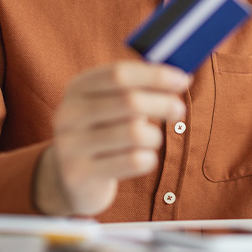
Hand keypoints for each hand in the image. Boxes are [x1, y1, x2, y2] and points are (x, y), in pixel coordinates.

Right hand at [35, 61, 189, 216]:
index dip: (155, 75)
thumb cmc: (105, 130)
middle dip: (163, 103)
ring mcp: (70, 145)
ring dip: (154, 136)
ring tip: (152, 139)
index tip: (183, 80)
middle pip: (129, 101)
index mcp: (78, 87)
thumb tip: (183, 77)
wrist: (72, 177)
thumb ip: (142, 87)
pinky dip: (148, 159)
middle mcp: (68, 113)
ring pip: (134, 133)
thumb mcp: (114, 103)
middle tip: (179, 110)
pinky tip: (142, 159)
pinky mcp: (79, 175)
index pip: (119, 73)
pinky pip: (133, 161)